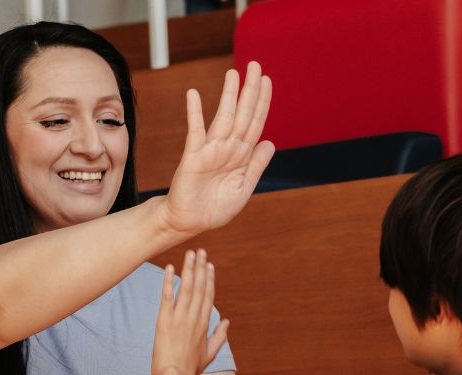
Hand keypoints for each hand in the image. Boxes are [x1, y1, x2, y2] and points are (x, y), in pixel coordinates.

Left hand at [152, 249, 229, 374]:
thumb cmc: (191, 369)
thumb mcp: (209, 353)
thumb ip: (219, 336)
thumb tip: (226, 322)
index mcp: (204, 323)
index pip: (208, 295)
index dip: (209, 279)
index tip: (210, 265)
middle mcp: (194, 317)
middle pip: (199, 287)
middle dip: (200, 268)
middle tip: (201, 251)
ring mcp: (180, 317)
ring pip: (187, 288)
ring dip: (189, 269)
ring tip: (190, 254)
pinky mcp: (165, 320)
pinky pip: (168, 297)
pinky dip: (169, 281)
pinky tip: (169, 268)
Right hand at [160, 61, 274, 234]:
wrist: (190, 223)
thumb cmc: (214, 208)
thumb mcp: (243, 188)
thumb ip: (256, 166)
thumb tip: (271, 142)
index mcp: (241, 155)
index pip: (255, 123)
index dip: (262, 102)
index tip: (267, 81)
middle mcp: (227, 148)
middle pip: (243, 114)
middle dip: (250, 90)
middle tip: (255, 65)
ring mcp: (210, 150)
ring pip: (224, 118)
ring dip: (229, 95)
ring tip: (233, 73)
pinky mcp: (193, 157)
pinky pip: (195, 132)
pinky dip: (194, 113)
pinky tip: (193, 95)